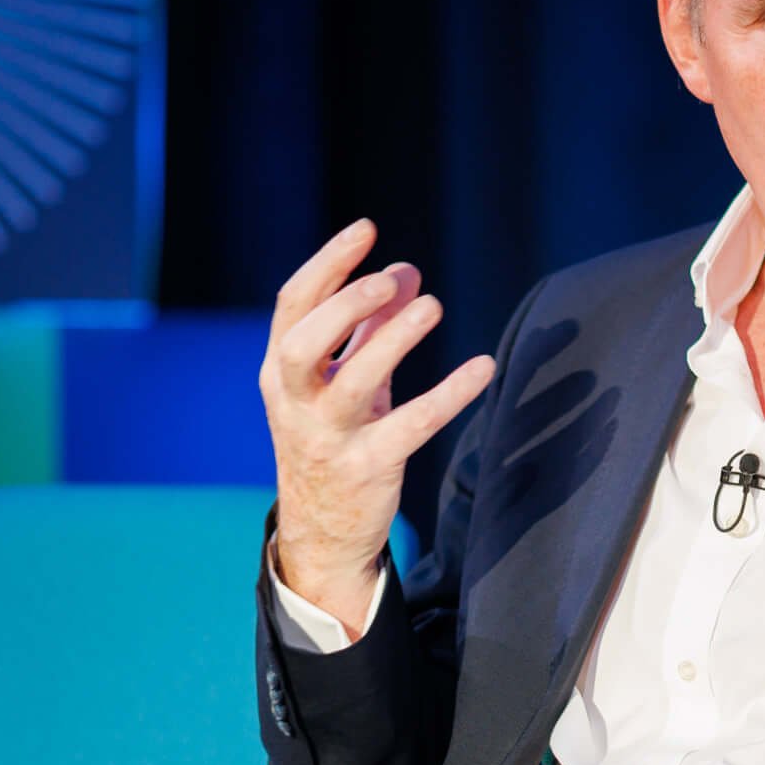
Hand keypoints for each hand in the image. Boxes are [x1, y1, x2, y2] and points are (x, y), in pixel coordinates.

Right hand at [261, 220, 496, 632]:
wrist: (321, 535)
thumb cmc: (333, 441)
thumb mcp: (346, 380)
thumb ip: (370, 327)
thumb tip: (407, 270)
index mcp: (281, 372)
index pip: (293, 306)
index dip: (329, 264)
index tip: (367, 229)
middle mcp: (294, 402)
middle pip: (302, 342)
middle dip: (344, 305)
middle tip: (387, 278)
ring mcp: (328, 438)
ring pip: (352, 383)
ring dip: (392, 340)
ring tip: (432, 306)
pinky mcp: (368, 468)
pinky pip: (410, 426)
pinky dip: (449, 394)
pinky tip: (482, 368)